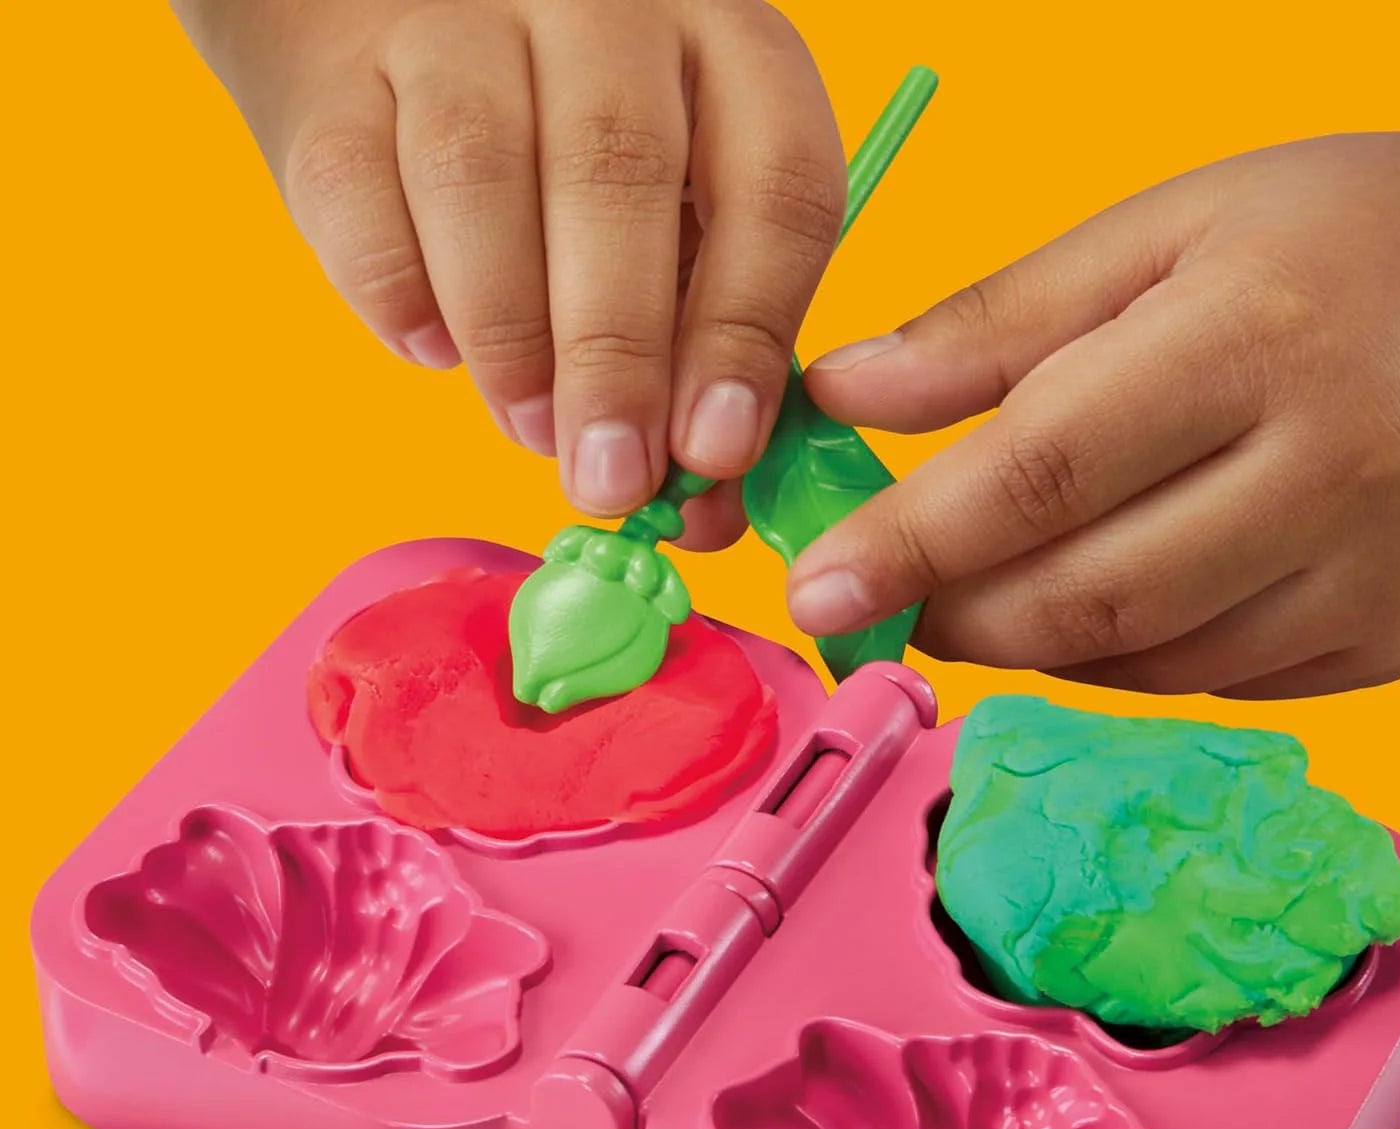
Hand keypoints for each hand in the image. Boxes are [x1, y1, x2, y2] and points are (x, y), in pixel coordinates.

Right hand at [171, 0, 843, 526]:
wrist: (389, 19)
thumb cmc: (570, 156)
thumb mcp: (672, 226)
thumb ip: (698, 356)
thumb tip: (703, 516)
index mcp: (725, 48)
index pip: (773, 184)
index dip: (747, 331)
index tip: (712, 450)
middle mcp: (603, 6)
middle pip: (618, 171)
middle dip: (617, 355)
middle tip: (608, 479)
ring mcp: (459, 16)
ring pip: (479, 171)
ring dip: (509, 331)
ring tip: (529, 426)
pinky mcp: (335, 68)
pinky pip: (358, 186)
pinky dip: (396, 288)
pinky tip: (429, 347)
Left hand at [786, 133, 1399, 697]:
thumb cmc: (1349, 239)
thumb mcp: (1172, 227)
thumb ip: (997, 323)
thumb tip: (845, 393)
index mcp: (1259, 337)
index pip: (1043, 470)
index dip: (913, 541)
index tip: (818, 586)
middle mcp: (1331, 472)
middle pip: (1085, 597)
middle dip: (954, 615)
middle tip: (883, 597)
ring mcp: (1373, 577)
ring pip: (1140, 661)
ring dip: (1031, 639)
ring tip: (987, 582)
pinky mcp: (1393, 640)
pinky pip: (1210, 680)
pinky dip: (1123, 655)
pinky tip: (1106, 590)